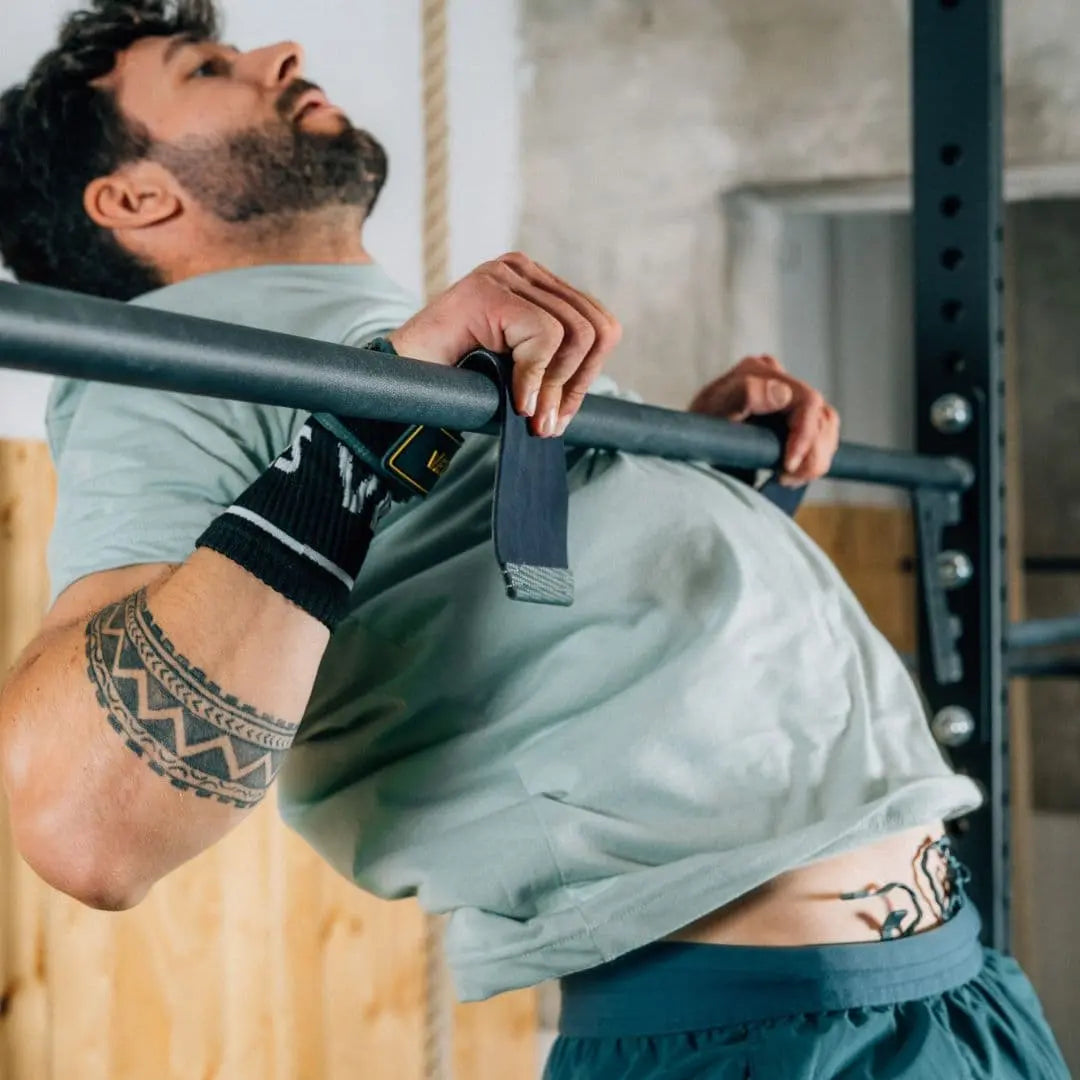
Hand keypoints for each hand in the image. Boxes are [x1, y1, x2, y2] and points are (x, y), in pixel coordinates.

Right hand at [388, 252, 621, 437]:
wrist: (400, 380)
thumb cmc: (455, 378)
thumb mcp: (519, 371)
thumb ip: (554, 367)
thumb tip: (586, 385)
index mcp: (536, 284)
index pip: (598, 324)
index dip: (586, 376)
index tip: (558, 415)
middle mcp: (523, 270)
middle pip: (594, 328)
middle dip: (574, 384)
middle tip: (545, 422)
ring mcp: (505, 274)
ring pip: (574, 334)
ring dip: (553, 387)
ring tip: (529, 415)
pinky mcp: (490, 289)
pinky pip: (544, 336)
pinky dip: (534, 378)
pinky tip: (515, 400)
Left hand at [688, 355, 839, 485]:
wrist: (688, 446)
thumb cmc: (695, 431)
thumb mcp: (711, 415)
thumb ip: (742, 397)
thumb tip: (780, 392)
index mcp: (758, 371)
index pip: (806, 401)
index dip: (805, 436)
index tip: (787, 466)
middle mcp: (777, 378)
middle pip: (821, 416)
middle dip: (811, 453)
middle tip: (786, 478)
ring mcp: (788, 397)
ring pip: (826, 427)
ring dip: (815, 459)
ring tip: (788, 478)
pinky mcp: (794, 417)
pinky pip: (822, 436)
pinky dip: (814, 458)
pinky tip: (792, 473)